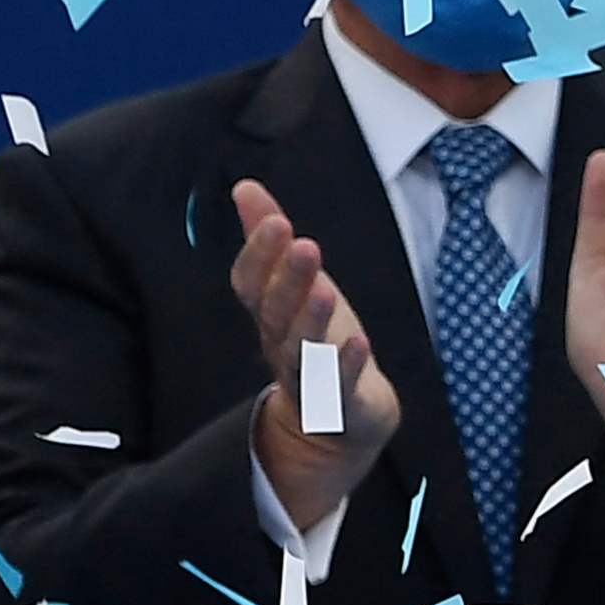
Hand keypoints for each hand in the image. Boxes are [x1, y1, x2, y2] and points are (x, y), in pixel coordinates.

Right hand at [227, 179, 401, 526]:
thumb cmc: (316, 337)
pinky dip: (346, 366)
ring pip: (301, 351)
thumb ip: (268, 237)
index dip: (259, 255)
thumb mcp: (296, 284)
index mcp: (269, 314)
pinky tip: (360, 342)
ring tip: (327, 292)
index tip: (276, 220)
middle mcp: (281, 345)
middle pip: (276, 314)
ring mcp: (308, 378)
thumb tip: (245, 186)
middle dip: (288, 280)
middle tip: (304, 245)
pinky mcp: (340, 403)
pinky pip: (338, 387)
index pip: (251, 285)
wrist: (340, 418)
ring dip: (311, 322)